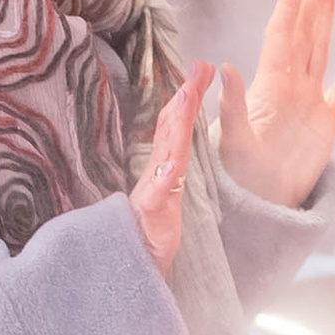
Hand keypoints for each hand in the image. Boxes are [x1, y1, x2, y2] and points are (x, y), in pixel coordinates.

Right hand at [129, 63, 209, 278]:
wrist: (134, 266)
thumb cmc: (148, 235)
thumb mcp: (165, 200)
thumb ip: (167, 175)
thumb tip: (172, 154)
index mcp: (163, 169)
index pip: (174, 127)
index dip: (185, 99)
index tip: (199, 73)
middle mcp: (157, 173)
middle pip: (172, 129)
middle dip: (186, 97)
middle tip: (199, 68)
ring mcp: (153, 190)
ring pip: (169, 150)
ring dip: (178, 123)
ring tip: (188, 97)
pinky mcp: (153, 211)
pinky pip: (161, 190)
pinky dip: (166, 173)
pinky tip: (174, 158)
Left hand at [218, 0, 334, 209]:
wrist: (263, 201)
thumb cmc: (243, 173)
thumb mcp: (234, 138)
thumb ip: (233, 103)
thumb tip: (225, 66)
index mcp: (270, 84)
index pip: (283, 34)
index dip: (292, 3)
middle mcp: (290, 86)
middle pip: (302, 33)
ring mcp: (308, 102)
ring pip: (320, 51)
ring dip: (325, 21)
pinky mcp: (324, 124)